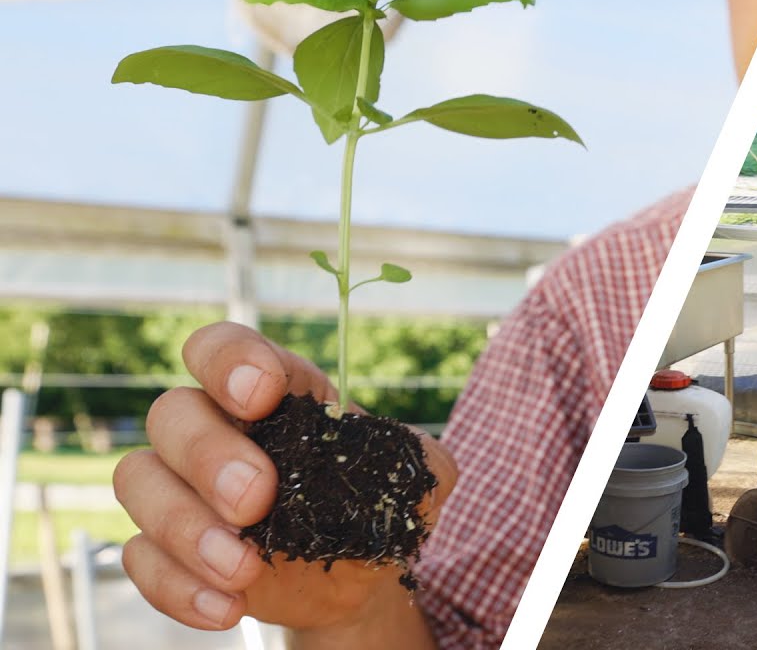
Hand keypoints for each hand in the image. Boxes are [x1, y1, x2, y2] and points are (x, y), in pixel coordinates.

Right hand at [113, 321, 457, 634]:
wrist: (361, 579)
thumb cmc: (381, 504)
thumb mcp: (419, 475)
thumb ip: (418, 459)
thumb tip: (410, 463)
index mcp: (275, 391)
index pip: (222, 347)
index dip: (229, 361)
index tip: (262, 396)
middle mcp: (216, 427)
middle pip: (171, 412)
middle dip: (207, 454)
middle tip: (255, 499)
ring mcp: (183, 488)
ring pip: (138, 480)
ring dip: (185, 526)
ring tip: (243, 568)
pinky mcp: (170, 550)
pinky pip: (139, 557)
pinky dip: (176, 586)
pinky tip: (227, 608)